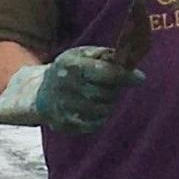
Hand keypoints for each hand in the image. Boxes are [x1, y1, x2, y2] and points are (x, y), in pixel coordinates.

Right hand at [0, 43, 143, 133]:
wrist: (38, 94)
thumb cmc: (68, 70)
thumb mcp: (81, 55)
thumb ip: (104, 55)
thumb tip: (127, 60)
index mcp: (71, 65)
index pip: (104, 72)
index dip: (125, 76)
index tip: (140, 78)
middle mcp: (66, 86)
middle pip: (106, 93)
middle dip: (115, 90)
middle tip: (113, 85)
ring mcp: (65, 107)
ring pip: (103, 109)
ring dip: (108, 103)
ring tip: (99, 96)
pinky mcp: (66, 123)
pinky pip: (96, 123)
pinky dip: (100, 117)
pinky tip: (93, 109)